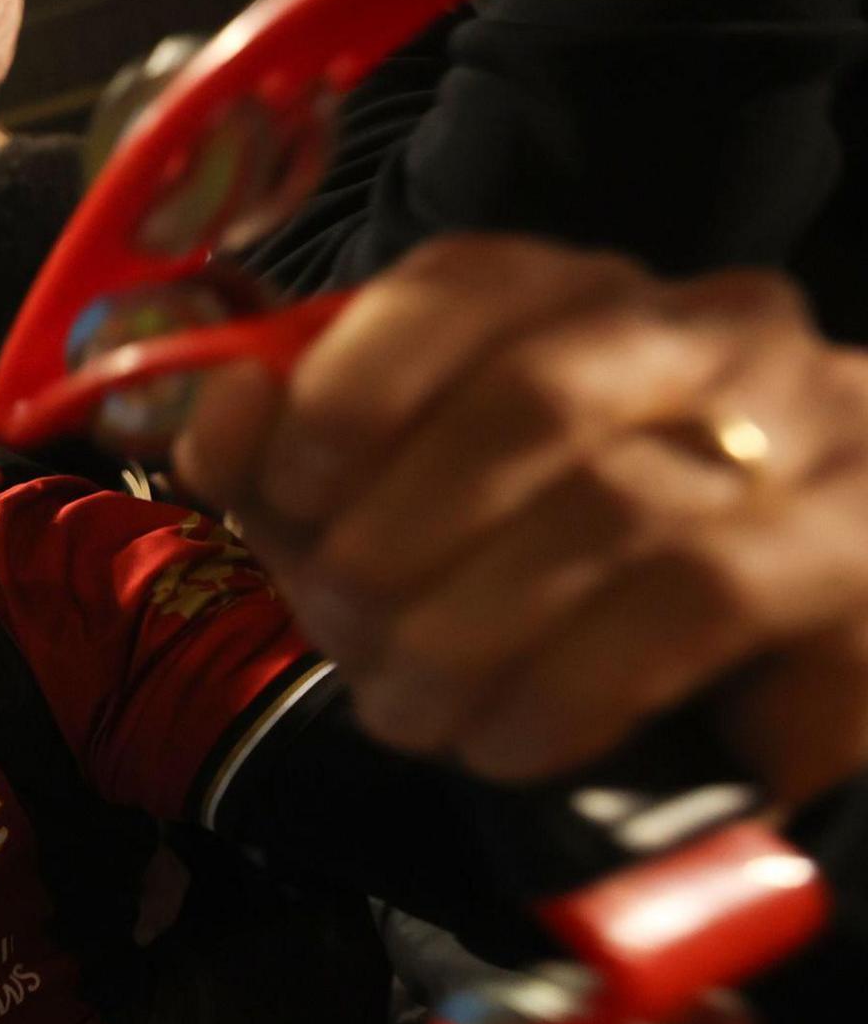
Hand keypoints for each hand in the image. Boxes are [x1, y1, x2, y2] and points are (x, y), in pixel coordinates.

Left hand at [174, 234, 867, 803]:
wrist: (754, 686)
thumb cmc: (537, 585)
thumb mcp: (392, 515)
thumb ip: (291, 465)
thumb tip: (218, 418)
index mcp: (580, 300)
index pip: (462, 283)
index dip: (353, 387)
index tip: (295, 496)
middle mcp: (705, 333)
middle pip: (531, 398)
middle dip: (404, 533)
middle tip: (346, 631)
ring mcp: (804, 431)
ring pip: (608, 508)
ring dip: (469, 631)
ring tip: (408, 709)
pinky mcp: (850, 553)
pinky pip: (692, 605)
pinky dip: (567, 685)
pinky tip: (507, 740)